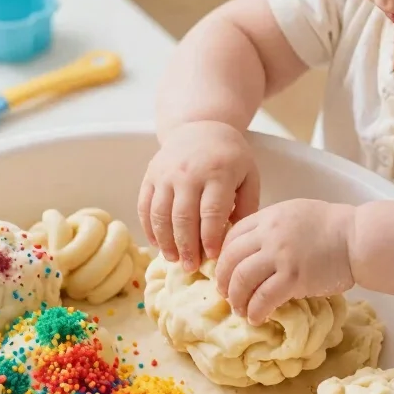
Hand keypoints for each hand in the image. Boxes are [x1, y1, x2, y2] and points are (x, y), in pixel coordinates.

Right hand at [138, 121, 259, 271]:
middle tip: (191, 267)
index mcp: (217, 173)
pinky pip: (145, 205)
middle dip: (187, 246)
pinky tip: (157, 244)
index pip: (211, 211)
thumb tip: (235, 239)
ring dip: (165, 241)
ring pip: (160, 214)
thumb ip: (247, 206)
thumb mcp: (249, 175)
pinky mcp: (150, 175)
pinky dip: (149, 228)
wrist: (201, 126)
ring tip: (174, 259)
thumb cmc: (230, 156)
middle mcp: (188, 173)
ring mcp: (166, 174)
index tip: (213, 257)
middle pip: (183, 217)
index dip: (211, 238)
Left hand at [216, 199, 355, 325]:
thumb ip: (272, 227)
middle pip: (231, 259)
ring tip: (240, 310)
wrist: (358, 238)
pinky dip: (255, 311)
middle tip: (226, 294)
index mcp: (268, 217)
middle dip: (223, 280)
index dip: (223, 257)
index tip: (225, 271)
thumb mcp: (294, 214)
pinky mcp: (294, 278)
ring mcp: (281, 256)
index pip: (232, 236)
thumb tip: (253, 250)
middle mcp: (269, 234)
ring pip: (242, 279)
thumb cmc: (332, 227)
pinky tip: (257, 318)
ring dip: (237, 299)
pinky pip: (263, 298)